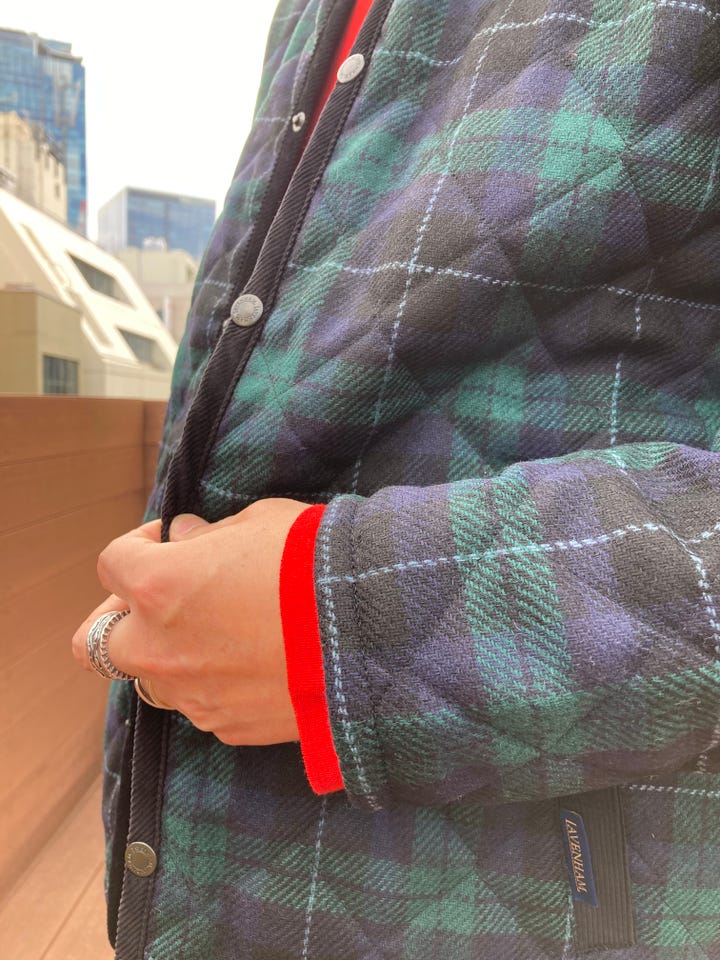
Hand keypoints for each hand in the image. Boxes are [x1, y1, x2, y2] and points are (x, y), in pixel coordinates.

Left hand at [71, 498, 309, 744]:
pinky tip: (249, 663)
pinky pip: (198, 703)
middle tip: (153, 601)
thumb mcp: (261, 524)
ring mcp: (190, 693)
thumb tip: (186, 539)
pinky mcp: (225, 725)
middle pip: (93, 642)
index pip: (111, 563)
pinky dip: (208, 683)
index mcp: (160, 585)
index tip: (166, 540)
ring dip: (163, 654)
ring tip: (209, 634)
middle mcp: (160, 646)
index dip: (137, 545)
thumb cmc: (315, 563)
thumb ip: (210, 536)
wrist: (373, 631)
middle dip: (117, 618)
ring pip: (146, 679)